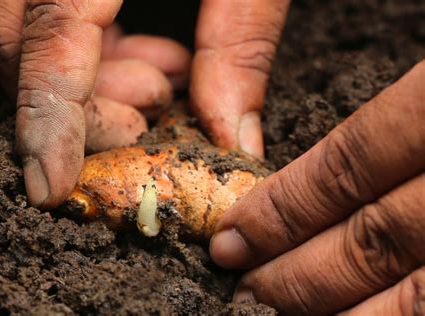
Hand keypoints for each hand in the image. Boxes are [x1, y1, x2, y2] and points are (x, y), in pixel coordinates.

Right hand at [0, 0, 289, 208]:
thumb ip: (242, 44)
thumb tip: (232, 139)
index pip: (48, 37)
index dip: (47, 121)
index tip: (51, 187)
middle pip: (13, 47)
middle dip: (78, 111)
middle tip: (150, 116)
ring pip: (17, 39)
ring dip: (88, 87)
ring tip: (162, 81)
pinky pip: (41, 18)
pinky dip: (91, 59)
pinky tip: (149, 53)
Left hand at [210, 61, 424, 314]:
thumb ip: (262, 33)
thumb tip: (225, 125)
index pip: (351, 167)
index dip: (283, 214)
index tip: (232, 243)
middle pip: (388, 240)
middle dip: (307, 277)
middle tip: (252, 294)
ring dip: (362, 315)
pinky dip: (414, 307)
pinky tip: (373, 314)